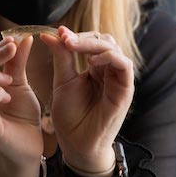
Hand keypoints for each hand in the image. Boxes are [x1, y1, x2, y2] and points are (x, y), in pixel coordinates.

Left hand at [40, 26, 133, 174]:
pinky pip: (124, 65)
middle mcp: (109, 70)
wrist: (77, 143)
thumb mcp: (63, 81)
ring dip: (94, 44)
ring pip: (114, 49)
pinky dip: (110, 57)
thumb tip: (49, 34)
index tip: (58, 33)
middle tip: (66, 38)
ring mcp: (119, 79)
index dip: (76, 36)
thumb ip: (61, 57)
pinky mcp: (126, 89)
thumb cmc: (70, 115)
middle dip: (83, 37)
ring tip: (74, 47)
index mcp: (96, 67)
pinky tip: (92, 61)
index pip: (91, 40)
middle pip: (103, 40)